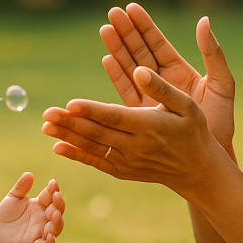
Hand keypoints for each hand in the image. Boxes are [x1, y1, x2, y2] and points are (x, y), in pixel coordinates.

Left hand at [0, 173, 64, 242]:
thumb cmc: (6, 214)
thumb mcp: (12, 198)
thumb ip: (20, 188)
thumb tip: (29, 174)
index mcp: (40, 205)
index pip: (50, 196)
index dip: (53, 190)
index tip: (53, 183)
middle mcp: (43, 218)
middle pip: (57, 211)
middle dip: (59, 204)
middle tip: (56, 196)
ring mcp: (40, 231)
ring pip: (55, 228)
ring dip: (57, 222)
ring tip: (55, 214)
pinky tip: (50, 236)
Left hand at [42, 66, 233, 199]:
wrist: (197, 169)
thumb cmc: (193, 130)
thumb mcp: (187, 105)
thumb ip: (161, 88)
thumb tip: (139, 70)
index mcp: (150, 126)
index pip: (115, 117)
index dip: (92, 110)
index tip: (70, 103)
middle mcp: (137, 147)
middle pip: (97, 133)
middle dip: (70, 123)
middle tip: (46, 112)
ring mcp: (129, 162)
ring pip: (93, 148)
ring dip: (67, 137)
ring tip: (44, 126)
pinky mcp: (124, 171)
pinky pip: (96, 163)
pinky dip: (76, 155)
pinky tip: (57, 147)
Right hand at [100, 4, 235, 147]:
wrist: (211, 157)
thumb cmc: (221, 122)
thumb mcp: (221, 84)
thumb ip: (213, 53)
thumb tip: (204, 21)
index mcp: (179, 70)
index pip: (158, 43)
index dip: (144, 26)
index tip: (131, 8)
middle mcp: (161, 81)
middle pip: (139, 51)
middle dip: (126, 32)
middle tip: (112, 13)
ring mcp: (149, 96)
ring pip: (129, 67)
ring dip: (117, 48)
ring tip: (105, 29)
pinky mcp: (140, 113)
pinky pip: (125, 90)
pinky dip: (117, 75)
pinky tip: (107, 59)